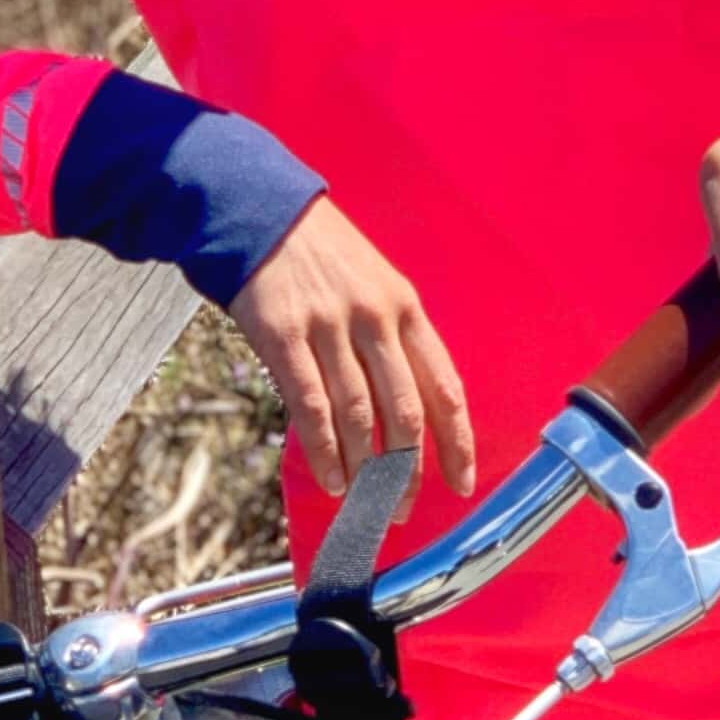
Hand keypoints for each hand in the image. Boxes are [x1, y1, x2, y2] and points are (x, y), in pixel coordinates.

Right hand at [230, 198, 476, 500]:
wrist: (258, 210)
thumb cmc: (319, 254)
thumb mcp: (374, 282)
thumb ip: (391, 339)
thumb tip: (402, 414)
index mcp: (405, 307)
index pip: (444, 386)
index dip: (457, 442)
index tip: (461, 483)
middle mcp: (375, 318)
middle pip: (404, 411)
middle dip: (406, 470)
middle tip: (400, 509)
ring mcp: (329, 326)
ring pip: (357, 416)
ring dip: (364, 470)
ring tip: (364, 503)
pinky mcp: (284, 335)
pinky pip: (311, 405)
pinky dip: (324, 450)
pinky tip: (331, 476)